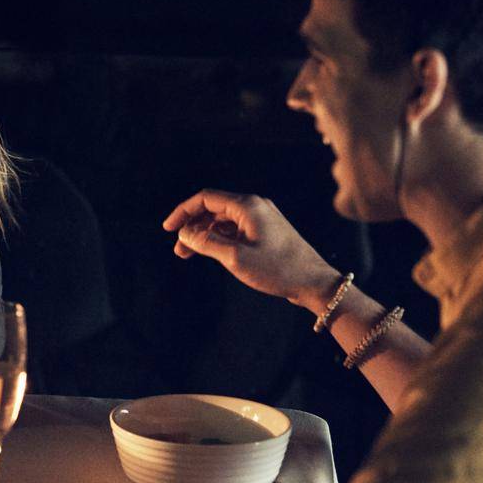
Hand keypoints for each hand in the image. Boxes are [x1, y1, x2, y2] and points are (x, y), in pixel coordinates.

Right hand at [161, 190, 339, 310]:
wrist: (314, 282)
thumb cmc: (278, 269)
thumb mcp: (235, 258)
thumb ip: (206, 242)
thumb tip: (185, 233)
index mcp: (247, 206)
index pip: (205, 199)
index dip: (182, 212)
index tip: (168, 229)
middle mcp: (254, 207)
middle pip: (212, 209)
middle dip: (192, 226)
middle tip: (179, 249)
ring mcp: (261, 218)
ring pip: (222, 221)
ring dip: (204, 235)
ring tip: (189, 254)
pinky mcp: (265, 231)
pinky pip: (234, 229)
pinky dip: (218, 239)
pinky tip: (211, 253)